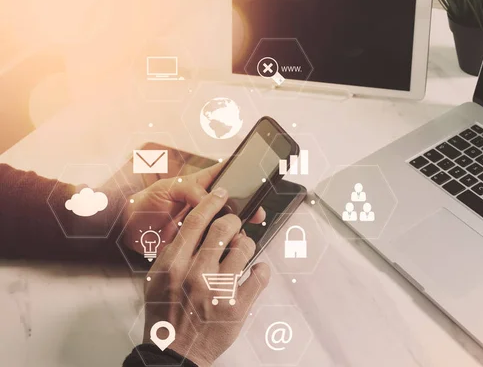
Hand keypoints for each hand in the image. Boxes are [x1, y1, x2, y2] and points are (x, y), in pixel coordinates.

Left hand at [121, 163, 265, 254]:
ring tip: (240, 232)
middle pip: (234, 203)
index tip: (255, 180)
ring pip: (228, 224)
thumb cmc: (145, 204)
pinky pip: (216, 243)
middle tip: (256, 213)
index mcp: (200, 185)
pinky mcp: (199, 241)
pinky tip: (229, 247)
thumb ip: (190, 190)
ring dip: (236, 228)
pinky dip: (225, 246)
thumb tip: (212, 199)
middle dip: (247, 207)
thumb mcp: (167, 189)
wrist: (128, 232)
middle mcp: (205, 204)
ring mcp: (204, 223)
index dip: (242, 175)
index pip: (226, 174)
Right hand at [142, 187, 270, 365]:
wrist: (174, 352)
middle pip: (225, 228)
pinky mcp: (238, 306)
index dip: (212, 203)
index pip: (196, 221)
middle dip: (233, 221)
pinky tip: (256, 270)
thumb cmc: (166, 315)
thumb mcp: (157, 278)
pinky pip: (260, 275)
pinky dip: (261, 269)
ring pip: (246, 247)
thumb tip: (190, 225)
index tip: (221, 196)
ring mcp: (220, 290)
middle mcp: (197, 274)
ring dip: (246, 244)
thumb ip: (172, 251)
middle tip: (234, 225)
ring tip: (242, 250)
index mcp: (174, 265)